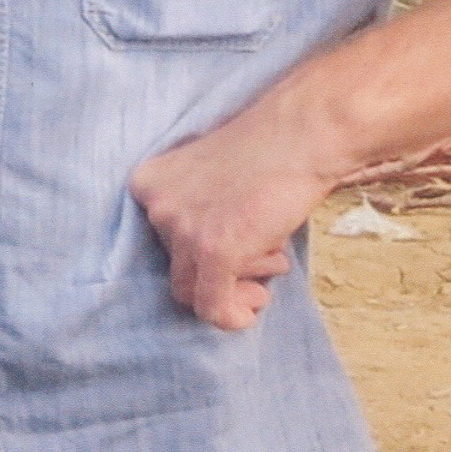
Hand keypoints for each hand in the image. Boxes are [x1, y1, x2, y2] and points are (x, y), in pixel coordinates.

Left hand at [130, 99, 337, 331]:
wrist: (301, 134)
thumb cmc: (268, 153)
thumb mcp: (213, 181)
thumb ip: (200, 216)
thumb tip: (211, 268)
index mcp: (148, 185)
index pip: (162, 240)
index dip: (201, 252)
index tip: (235, 250)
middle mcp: (155, 208)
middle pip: (176, 266)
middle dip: (220, 270)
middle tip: (262, 261)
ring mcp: (181, 230)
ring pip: (191, 290)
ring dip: (234, 287)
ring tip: (273, 263)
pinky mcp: (212, 250)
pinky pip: (211, 306)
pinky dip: (232, 317)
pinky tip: (255, 308)